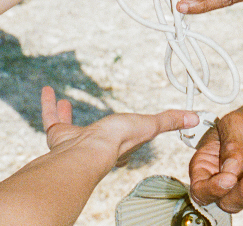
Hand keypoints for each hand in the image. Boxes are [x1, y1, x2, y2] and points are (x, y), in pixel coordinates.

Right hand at [41, 86, 197, 170]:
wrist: (87, 151)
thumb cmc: (118, 142)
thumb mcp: (150, 124)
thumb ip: (169, 120)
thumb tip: (194, 117)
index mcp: (119, 143)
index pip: (125, 136)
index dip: (128, 128)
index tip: (126, 124)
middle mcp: (95, 143)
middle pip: (94, 133)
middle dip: (93, 125)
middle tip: (95, 118)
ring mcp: (75, 141)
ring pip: (68, 126)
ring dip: (66, 114)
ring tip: (64, 100)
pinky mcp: (58, 135)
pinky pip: (51, 119)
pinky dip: (49, 106)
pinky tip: (48, 91)